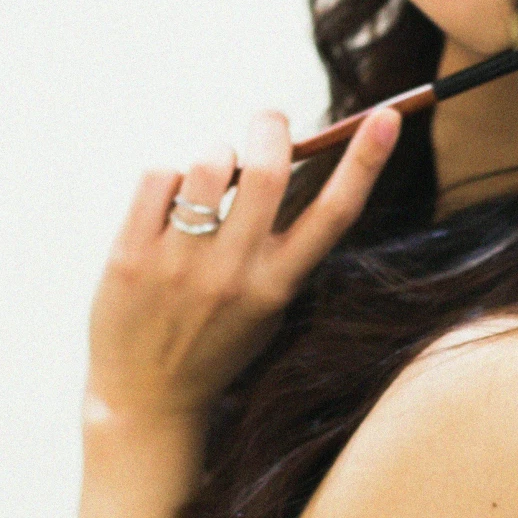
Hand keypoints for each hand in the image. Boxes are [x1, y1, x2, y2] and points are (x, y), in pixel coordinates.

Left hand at [85, 104, 400, 430]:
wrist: (144, 400)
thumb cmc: (212, 343)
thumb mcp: (265, 306)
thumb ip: (280, 245)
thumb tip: (286, 157)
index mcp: (278, 286)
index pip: (335, 214)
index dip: (366, 161)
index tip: (386, 117)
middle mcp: (234, 274)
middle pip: (269, 170)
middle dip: (271, 127)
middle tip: (269, 121)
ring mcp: (180, 265)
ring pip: (208, 162)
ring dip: (215, 155)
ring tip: (206, 181)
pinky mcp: (131, 255)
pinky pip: (158, 177)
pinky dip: (167, 179)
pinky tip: (166, 207)